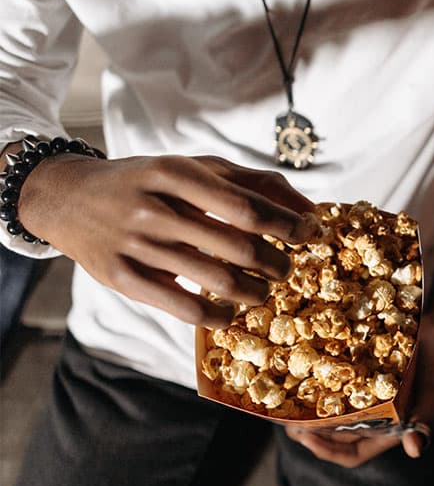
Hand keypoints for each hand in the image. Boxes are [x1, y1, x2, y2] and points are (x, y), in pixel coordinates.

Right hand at [17, 153, 317, 327]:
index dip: (289, 228)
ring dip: (254, 293)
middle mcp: (155, 208)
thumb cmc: (151, 182)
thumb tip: (311, 211)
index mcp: (177, 174)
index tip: (308, 236)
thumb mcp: (198, 168)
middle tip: (283, 269)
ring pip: (219, 282)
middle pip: (241, 249)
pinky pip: (186, 310)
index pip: (250, 209)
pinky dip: (219, 317)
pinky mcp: (123, 279)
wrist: (69, 198)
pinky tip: (229, 312)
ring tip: (261, 290)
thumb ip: (255, 184)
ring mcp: (137, 245)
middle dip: (277, 265)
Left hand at [285, 280, 433, 466]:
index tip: (303, 436)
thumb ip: (425, 416)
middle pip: (336, 434)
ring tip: (287, 398)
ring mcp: (373, 393)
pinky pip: (339, 384)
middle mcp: (380, 414)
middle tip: (283, 416)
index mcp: (395, 426)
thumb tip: (416, 450)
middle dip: (309, 430)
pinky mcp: (369, 371)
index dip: (327, 450)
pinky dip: (322, 383)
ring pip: (334, 411)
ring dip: (311, 408)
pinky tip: (305, 370)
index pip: (355, 453)